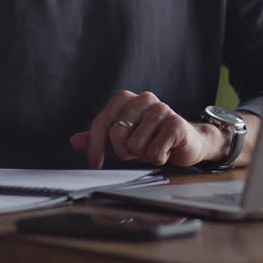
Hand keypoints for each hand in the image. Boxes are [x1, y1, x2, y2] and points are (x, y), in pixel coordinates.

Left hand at [69, 91, 222, 168]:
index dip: (95, 147)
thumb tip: (75, 141)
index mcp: (127, 99)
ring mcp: (162, 110)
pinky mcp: (176, 124)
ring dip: (143, 155)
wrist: (187, 143)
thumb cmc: (152, 139)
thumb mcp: (122, 139)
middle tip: (137, 151)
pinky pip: (154, 152)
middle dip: (124, 151)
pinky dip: (158, 158)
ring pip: (135, 145)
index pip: (101, 124)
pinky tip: (166, 151)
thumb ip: (99, 139)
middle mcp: (144, 99)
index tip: (95, 164)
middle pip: (116, 135)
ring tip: (153, 148)